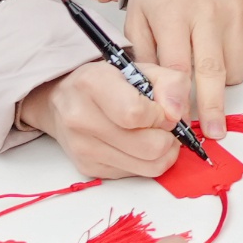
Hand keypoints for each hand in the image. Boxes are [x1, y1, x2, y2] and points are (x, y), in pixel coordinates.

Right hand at [17, 60, 176, 178]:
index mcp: (92, 84)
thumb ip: (170, 83)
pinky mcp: (88, 168)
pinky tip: (136, 144)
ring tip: (154, 134)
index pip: (137, 114)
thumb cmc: (107, 83)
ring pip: (149, 167)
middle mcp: (81, 118)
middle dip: (168, 137)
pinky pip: (136, 174)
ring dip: (162, 152)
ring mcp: (82, 148)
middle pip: (149, 147)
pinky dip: (145, 161)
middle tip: (163, 125)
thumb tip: (177, 115)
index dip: (161, 115)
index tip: (161, 109)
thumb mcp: (141, 68)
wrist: (64, 101)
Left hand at [124, 0, 242, 136]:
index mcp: (172, 13)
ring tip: (205, 61)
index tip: (177, 121)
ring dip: (221, 79)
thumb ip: (143, 55)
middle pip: (212, 72)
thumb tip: (153, 96)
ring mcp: (235, 11)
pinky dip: (238, 62)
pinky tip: (221, 46)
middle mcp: (207, 12)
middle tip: (215, 132)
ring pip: (235, 69)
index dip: (177, 98)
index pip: (177, 66)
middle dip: (212, 107)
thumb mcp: (137, 16)